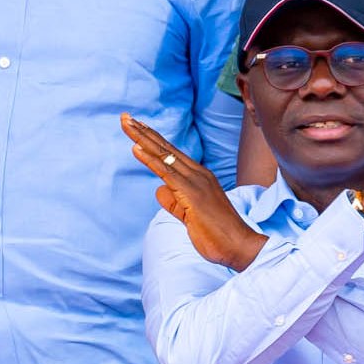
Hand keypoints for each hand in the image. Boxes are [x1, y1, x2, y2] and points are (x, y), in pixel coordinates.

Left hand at [122, 115, 265, 271]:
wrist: (239, 246)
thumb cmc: (218, 236)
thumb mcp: (189, 217)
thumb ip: (174, 202)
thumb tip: (160, 190)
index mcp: (199, 178)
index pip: (171, 155)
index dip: (152, 140)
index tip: (136, 127)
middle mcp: (198, 174)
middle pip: (166, 148)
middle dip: (143, 132)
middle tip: (125, 117)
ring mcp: (196, 182)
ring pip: (164, 155)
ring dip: (142, 138)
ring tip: (126, 123)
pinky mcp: (193, 193)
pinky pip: (167, 172)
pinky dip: (150, 159)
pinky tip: (136, 148)